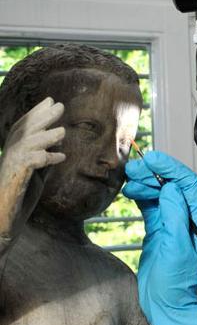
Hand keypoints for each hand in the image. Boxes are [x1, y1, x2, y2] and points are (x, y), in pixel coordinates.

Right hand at [0, 97, 64, 238]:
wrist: (4, 222)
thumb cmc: (19, 199)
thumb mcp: (36, 175)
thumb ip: (44, 159)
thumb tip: (58, 143)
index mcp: (14, 154)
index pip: (23, 128)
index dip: (36, 113)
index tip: (50, 101)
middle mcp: (9, 157)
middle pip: (24, 131)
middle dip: (41, 117)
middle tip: (58, 105)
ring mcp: (10, 168)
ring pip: (25, 144)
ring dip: (45, 136)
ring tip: (62, 132)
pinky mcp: (14, 180)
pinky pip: (30, 163)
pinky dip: (45, 158)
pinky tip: (59, 157)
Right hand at [123, 151, 196, 324]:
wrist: (164, 306)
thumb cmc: (174, 284)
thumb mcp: (175, 249)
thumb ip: (174, 217)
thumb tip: (172, 189)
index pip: (189, 185)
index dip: (172, 168)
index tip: (153, 159)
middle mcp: (187, 219)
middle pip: (174, 184)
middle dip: (156, 172)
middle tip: (135, 168)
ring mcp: (172, 223)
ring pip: (161, 192)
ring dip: (146, 182)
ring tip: (130, 179)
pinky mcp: (158, 229)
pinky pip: (150, 204)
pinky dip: (140, 194)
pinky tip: (129, 191)